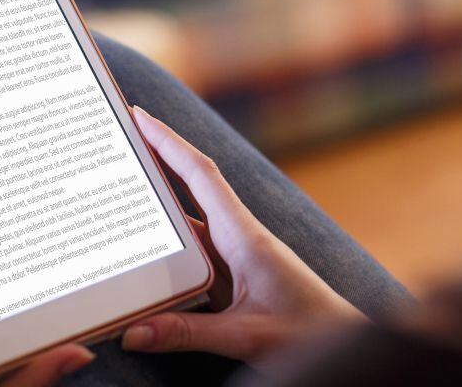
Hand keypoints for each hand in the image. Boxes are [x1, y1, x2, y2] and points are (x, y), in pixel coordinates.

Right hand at [121, 107, 362, 366]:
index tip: (141, 116)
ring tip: (115, 200)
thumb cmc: (310, 333)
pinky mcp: (235, 282)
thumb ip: (187, 333)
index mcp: (245, 236)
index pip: (201, 176)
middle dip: (155, 167)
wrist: (347, 345)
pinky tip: (142, 260)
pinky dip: (166, 254)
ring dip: (155, 216)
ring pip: (187, 230)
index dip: (169, 143)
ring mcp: (236, 259)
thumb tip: (132, 333)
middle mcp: (238, 239)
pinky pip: (192, 259)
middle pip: (188, 195)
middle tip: (116, 147)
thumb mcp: (246, 334)